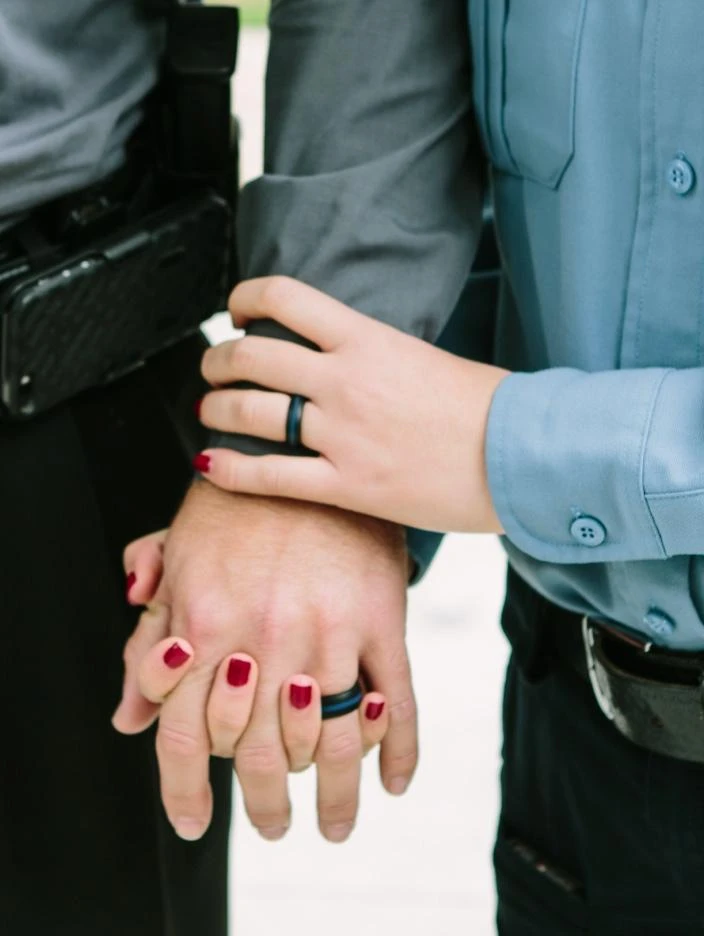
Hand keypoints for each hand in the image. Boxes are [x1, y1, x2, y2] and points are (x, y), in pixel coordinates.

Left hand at [112, 482, 415, 842]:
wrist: (298, 447)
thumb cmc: (232, 509)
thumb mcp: (175, 564)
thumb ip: (148, 645)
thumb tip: (129, 718)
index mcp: (205, 626)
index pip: (184, 735)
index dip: (184, 791)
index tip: (193, 822)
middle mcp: (266, 639)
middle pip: (260, 753)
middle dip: (264, 806)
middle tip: (274, 826)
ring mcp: (331, 633)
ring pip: (334, 743)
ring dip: (336, 798)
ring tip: (336, 824)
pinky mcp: (383, 619)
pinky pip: (400, 703)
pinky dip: (400, 753)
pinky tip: (393, 783)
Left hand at [196, 276, 509, 532]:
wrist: (519, 457)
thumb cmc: (487, 408)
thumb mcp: (426, 359)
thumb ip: (374, 356)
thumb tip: (340, 359)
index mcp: (368, 340)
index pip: (285, 298)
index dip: (246, 297)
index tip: (237, 310)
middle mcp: (346, 381)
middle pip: (251, 356)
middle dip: (218, 359)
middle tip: (213, 367)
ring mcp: (343, 434)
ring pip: (249, 413)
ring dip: (217, 407)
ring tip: (211, 409)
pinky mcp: (347, 485)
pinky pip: (269, 476)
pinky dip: (230, 470)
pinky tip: (210, 465)